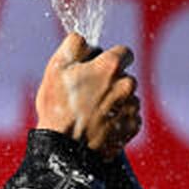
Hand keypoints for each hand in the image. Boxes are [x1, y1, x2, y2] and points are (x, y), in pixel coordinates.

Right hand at [35, 32, 140, 159]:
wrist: (64, 150)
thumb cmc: (58, 108)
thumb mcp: (56, 68)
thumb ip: (73, 44)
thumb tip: (83, 38)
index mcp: (110, 66)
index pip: (124, 51)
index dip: (109, 58)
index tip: (97, 68)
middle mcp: (127, 84)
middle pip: (124, 76)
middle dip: (109, 82)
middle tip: (88, 95)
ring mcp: (132, 107)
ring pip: (127, 97)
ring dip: (114, 101)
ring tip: (91, 113)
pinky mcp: (133, 127)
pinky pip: (129, 117)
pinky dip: (117, 119)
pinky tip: (99, 125)